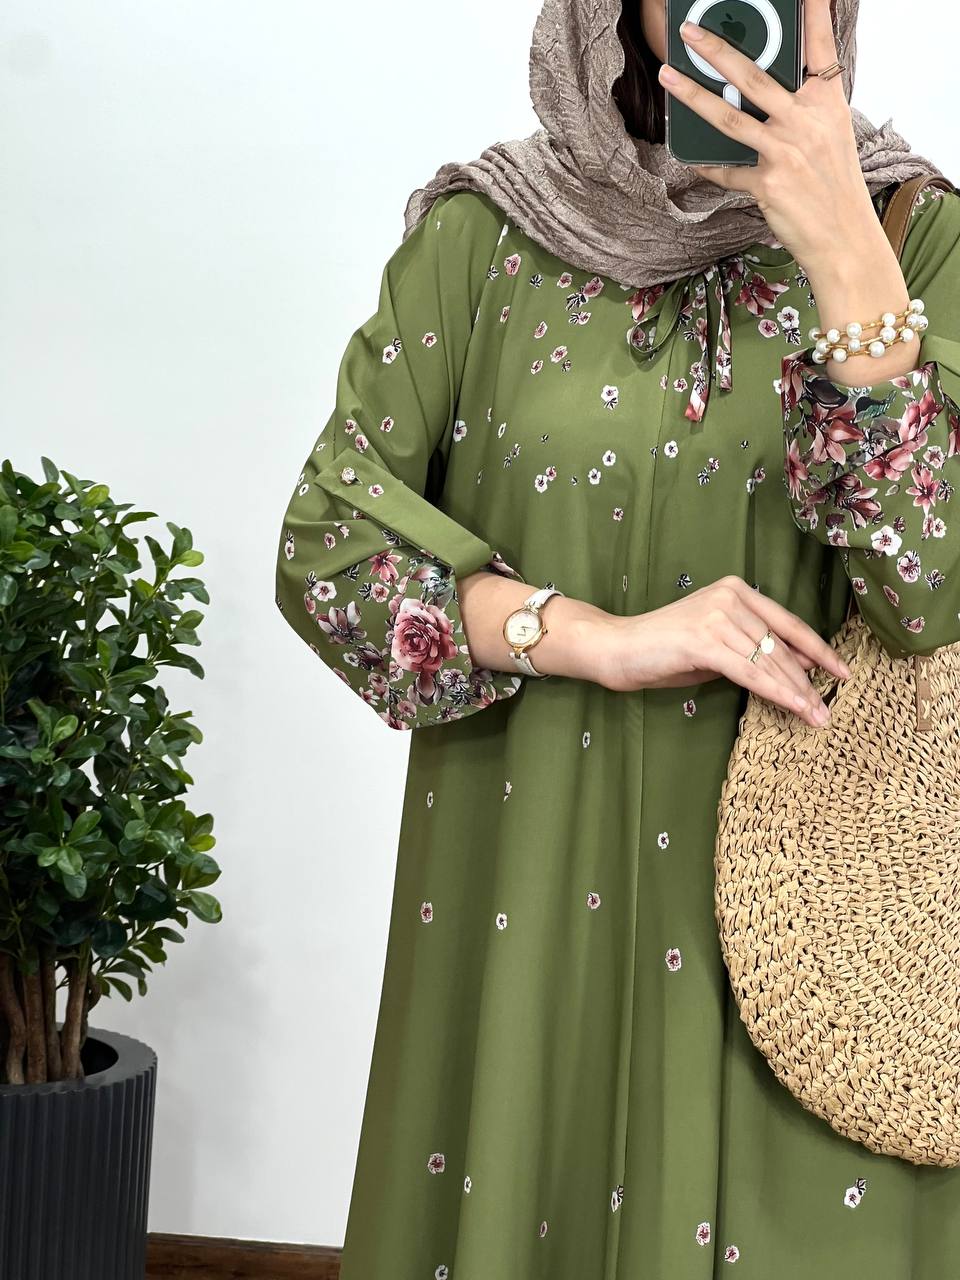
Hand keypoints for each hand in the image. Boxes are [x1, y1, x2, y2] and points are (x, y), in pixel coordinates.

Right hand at [593, 575, 850, 727]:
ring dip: (797, 692)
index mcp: (737, 591)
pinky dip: (776, 692)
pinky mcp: (704, 640)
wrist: (619, 648)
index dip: (818, 650)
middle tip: (827, 710)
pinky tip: (794, 707)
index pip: (788, 623)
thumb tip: (800, 668)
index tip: (842, 672)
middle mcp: (731, 596)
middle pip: (781, 646)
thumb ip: (753, 651)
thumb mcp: (718, 648)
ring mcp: (717, 616)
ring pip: (769, 661)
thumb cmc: (665, 652)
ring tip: (816, 716)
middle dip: (809, 680)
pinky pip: (750, 672)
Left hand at [657, 0, 877, 271]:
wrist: (843, 239)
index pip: (820, 49)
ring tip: (669, 77)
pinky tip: (691, 156)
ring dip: (693, 95)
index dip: (813, 13)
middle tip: (690, 31)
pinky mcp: (767, 183)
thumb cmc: (834, 188)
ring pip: (729, 116)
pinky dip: (708, 165)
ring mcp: (785, 152)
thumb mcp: (830, 137)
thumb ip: (801, 109)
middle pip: (754, 77)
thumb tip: (759, 94)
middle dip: (717, 49)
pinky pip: (727, 170)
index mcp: (826, 105)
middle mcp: (806, 122)